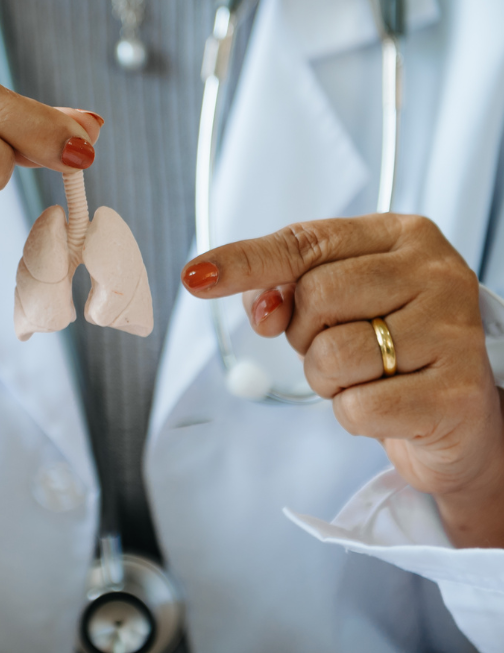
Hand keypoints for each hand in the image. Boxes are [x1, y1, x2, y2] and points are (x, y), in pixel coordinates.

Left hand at [181, 214, 503, 547]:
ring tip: (366, 375)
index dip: (244, 261)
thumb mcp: (334, 301)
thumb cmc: (386, 344)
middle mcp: (437, 273)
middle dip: (304, 334)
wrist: (458, 416)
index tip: (194, 277)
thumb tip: (243, 298)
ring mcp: (453, 332)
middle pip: (315, 297)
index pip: (305, 242)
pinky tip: (388, 404)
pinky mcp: (456, 395)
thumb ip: (282, 286)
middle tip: (337, 343)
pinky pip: (358, 407)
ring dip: (328, 379)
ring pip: (332, 355)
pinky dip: (354, 415)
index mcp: (403, 236)